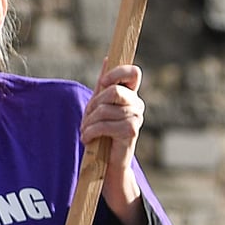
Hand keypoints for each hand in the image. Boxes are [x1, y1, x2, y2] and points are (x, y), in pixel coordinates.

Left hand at [84, 61, 145, 224]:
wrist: (108, 165)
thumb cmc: (103, 132)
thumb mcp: (101, 105)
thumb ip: (104, 84)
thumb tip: (107, 58)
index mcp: (132, 95)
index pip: (133, 72)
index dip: (116, 73)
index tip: (102, 83)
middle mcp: (138, 105)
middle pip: (112, 90)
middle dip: (93, 104)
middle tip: (87, 118)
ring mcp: (136, 119)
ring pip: (104, 109)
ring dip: (89, 122)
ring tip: (87, 131)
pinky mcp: (130, 133)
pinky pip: (104, 124)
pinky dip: (90, 132)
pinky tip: (88, 139)